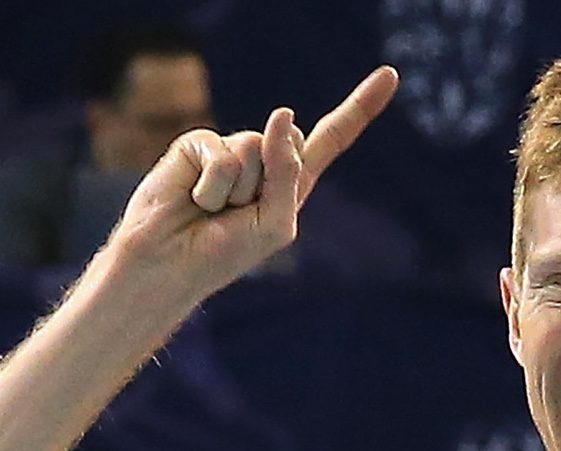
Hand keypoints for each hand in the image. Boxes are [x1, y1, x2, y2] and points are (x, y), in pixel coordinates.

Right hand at [108, 67, 399, 301]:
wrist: (169, 264)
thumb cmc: (224, 252)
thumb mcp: (275, 222)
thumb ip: (288, 172)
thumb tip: (283, 113)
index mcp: (292, 180)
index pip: (332, 138)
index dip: (360, 108)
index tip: (390, 76)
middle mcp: (265, 159)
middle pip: (295, 142)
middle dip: (273, 180)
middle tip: (240, 214)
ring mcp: (232, 148)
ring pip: (257, 147)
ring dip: (238, 190)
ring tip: (214, 210)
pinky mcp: (199, 144)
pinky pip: (223, 154)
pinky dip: (212, 187)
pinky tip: (195, 200)